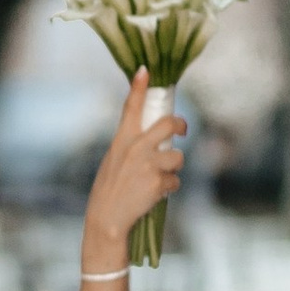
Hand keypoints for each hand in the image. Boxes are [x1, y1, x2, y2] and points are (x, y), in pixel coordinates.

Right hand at [83, 68, 185, 257]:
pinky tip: (154, 195)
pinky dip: (168, 189)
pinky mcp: (158, 182)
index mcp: (121, 140)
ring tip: (156, 180)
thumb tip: (155, 141)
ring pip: (177, 157)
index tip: (146, 71)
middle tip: (182, 130)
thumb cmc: (108, 190)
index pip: (131, 107)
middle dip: (180, 126)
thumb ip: (131, 147)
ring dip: (172, 169)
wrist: (107, 219)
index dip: (139, 87)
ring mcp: (148, 164)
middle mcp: (136, 147)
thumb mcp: (113, 161)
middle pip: (168, 124)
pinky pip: (175, 181)